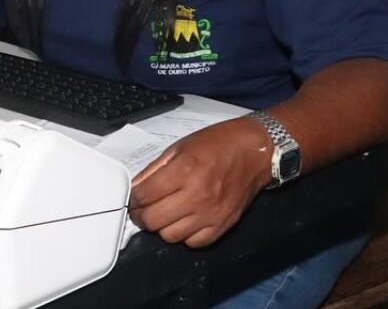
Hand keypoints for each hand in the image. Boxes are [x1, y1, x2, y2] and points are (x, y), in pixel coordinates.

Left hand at [128, 117, 272, 247]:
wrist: (255, 152)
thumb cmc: (218, 144)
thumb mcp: (179, 147)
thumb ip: (154, 170)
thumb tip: (135, 188)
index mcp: (183, 171)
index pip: (144, 196)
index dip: (132, 199)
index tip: (132, 198)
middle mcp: (197, 195)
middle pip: (153, 220)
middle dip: (141, 215)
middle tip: (142, 209)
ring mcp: (211, 213)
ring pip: (170, 236)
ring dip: (162, 227)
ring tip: (163, 214)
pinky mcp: (223, 225)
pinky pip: (194, 243)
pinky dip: (184, 235)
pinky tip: (184, 222)